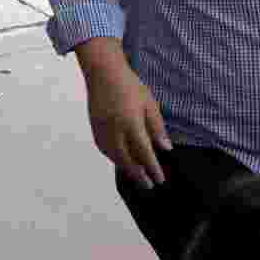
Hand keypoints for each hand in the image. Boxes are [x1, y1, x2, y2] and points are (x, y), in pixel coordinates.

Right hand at [79, 41, 171, 189]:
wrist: (103, 73)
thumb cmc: (130, 86)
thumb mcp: (149, 104)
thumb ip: (157, 127)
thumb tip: (165, 148)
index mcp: (131, 123)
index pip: (144, 152)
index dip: (152, 168)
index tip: (160, 179)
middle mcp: (114, 129)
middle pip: (126, 160)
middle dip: (138, 175)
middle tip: (148, 186)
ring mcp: (102, 129)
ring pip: (114, 156)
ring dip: (125, 168)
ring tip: (136, 176)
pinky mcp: (94, 127)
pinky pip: (104, 149)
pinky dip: (113, 158)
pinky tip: (121, 160)